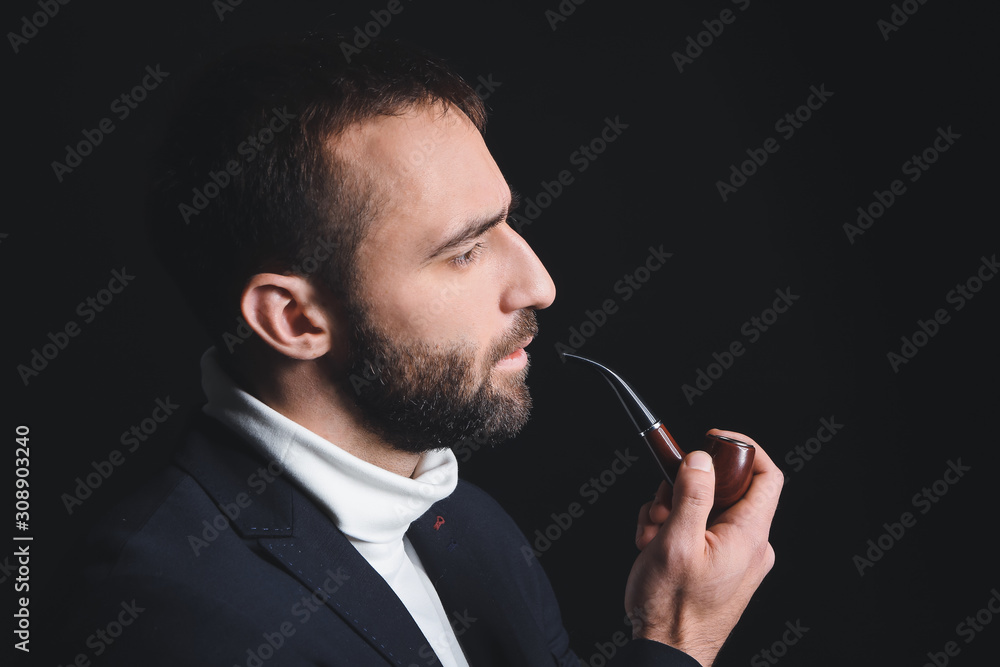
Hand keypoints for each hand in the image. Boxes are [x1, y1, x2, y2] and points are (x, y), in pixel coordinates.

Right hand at [624, 429, 782, 665]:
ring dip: (672, 510)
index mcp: (749, 535)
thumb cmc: (672, 607)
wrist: (665, 650)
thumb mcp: (676, 542)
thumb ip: (691, 495)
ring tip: (653, 534)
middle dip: (686, 486)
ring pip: (705, 507)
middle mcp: (749, 544)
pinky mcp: (717, 565)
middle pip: (725, 488)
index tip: (711, 440)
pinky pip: (698, 529)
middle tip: (663, 503)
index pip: (766, 474)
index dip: (742, 449)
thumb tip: (701, 458)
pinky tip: (654, 546)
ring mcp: (733, 556)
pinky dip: (672, 529)